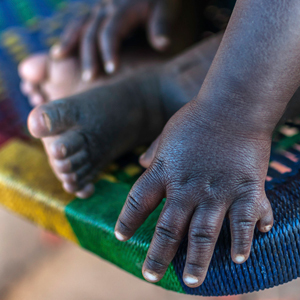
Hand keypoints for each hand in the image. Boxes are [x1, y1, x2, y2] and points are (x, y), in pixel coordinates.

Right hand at [51, 0, 179, 78]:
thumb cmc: (163, 1)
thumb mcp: (166, 8)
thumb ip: (161, 25)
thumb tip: (162, 44)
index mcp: (124, 7)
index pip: (112, 31)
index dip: (110, 50)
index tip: (111, 70)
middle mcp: (107, 6)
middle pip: (92, 32)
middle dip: (89, 56)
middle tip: (88, 78)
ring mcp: (99, 9)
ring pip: (80, 27)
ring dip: (70, 44)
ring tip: (59, 59)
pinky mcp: (96, 14)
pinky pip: (78, 25)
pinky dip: (69, 38)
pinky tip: (59, 52)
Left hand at [115, 99, 272, 287]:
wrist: (232, 104)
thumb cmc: (197, 117)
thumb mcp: (167, 133)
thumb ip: (154, 153)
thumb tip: (140, 164)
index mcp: (164, 171)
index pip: (137, 202)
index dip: (127, 221)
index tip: (121, 235)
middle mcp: (186, 187)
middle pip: (167, 228)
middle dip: (157, 255)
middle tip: (150, 276)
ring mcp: (216, 191)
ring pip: (203, 234)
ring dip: (197, 261)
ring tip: (190, 282)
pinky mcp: (245, 189)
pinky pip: (242, 222)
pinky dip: (241, 242)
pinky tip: (239, 258)